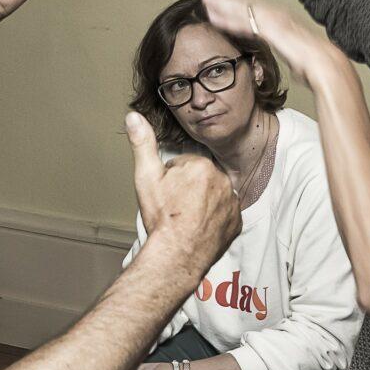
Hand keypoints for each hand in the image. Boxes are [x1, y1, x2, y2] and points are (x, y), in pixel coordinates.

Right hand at [126, 111, 239, 267]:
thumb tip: (133, 115)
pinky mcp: (236, 222)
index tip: (167, 195)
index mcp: (201, 165)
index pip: (184, 165)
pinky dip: (214, 218)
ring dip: (202, 202)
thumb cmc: (161, 217)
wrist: (176, 254)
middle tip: (175, 207)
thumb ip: (142, 143)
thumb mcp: (146, 177)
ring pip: (213, 194)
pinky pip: (224, 213)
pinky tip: (199, 227)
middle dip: (188, 189)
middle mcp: (222, 180)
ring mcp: (232, 202)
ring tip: (186, 218)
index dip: (171, 179)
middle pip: (200, 178)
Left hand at [200, 0, 349, 87]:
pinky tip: (214, 18)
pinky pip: (245, 24)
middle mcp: (276, 16)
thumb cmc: (313, 62)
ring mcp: (274, 21)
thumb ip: (283, 46)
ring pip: (242, 9)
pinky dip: (228, 20)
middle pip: (245, 3)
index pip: (254, 8)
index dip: (236, 2)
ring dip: (222, 4)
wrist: (325, 65)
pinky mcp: (271, 31)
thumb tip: (285, 52)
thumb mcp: (293, 51)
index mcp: (281, 20)